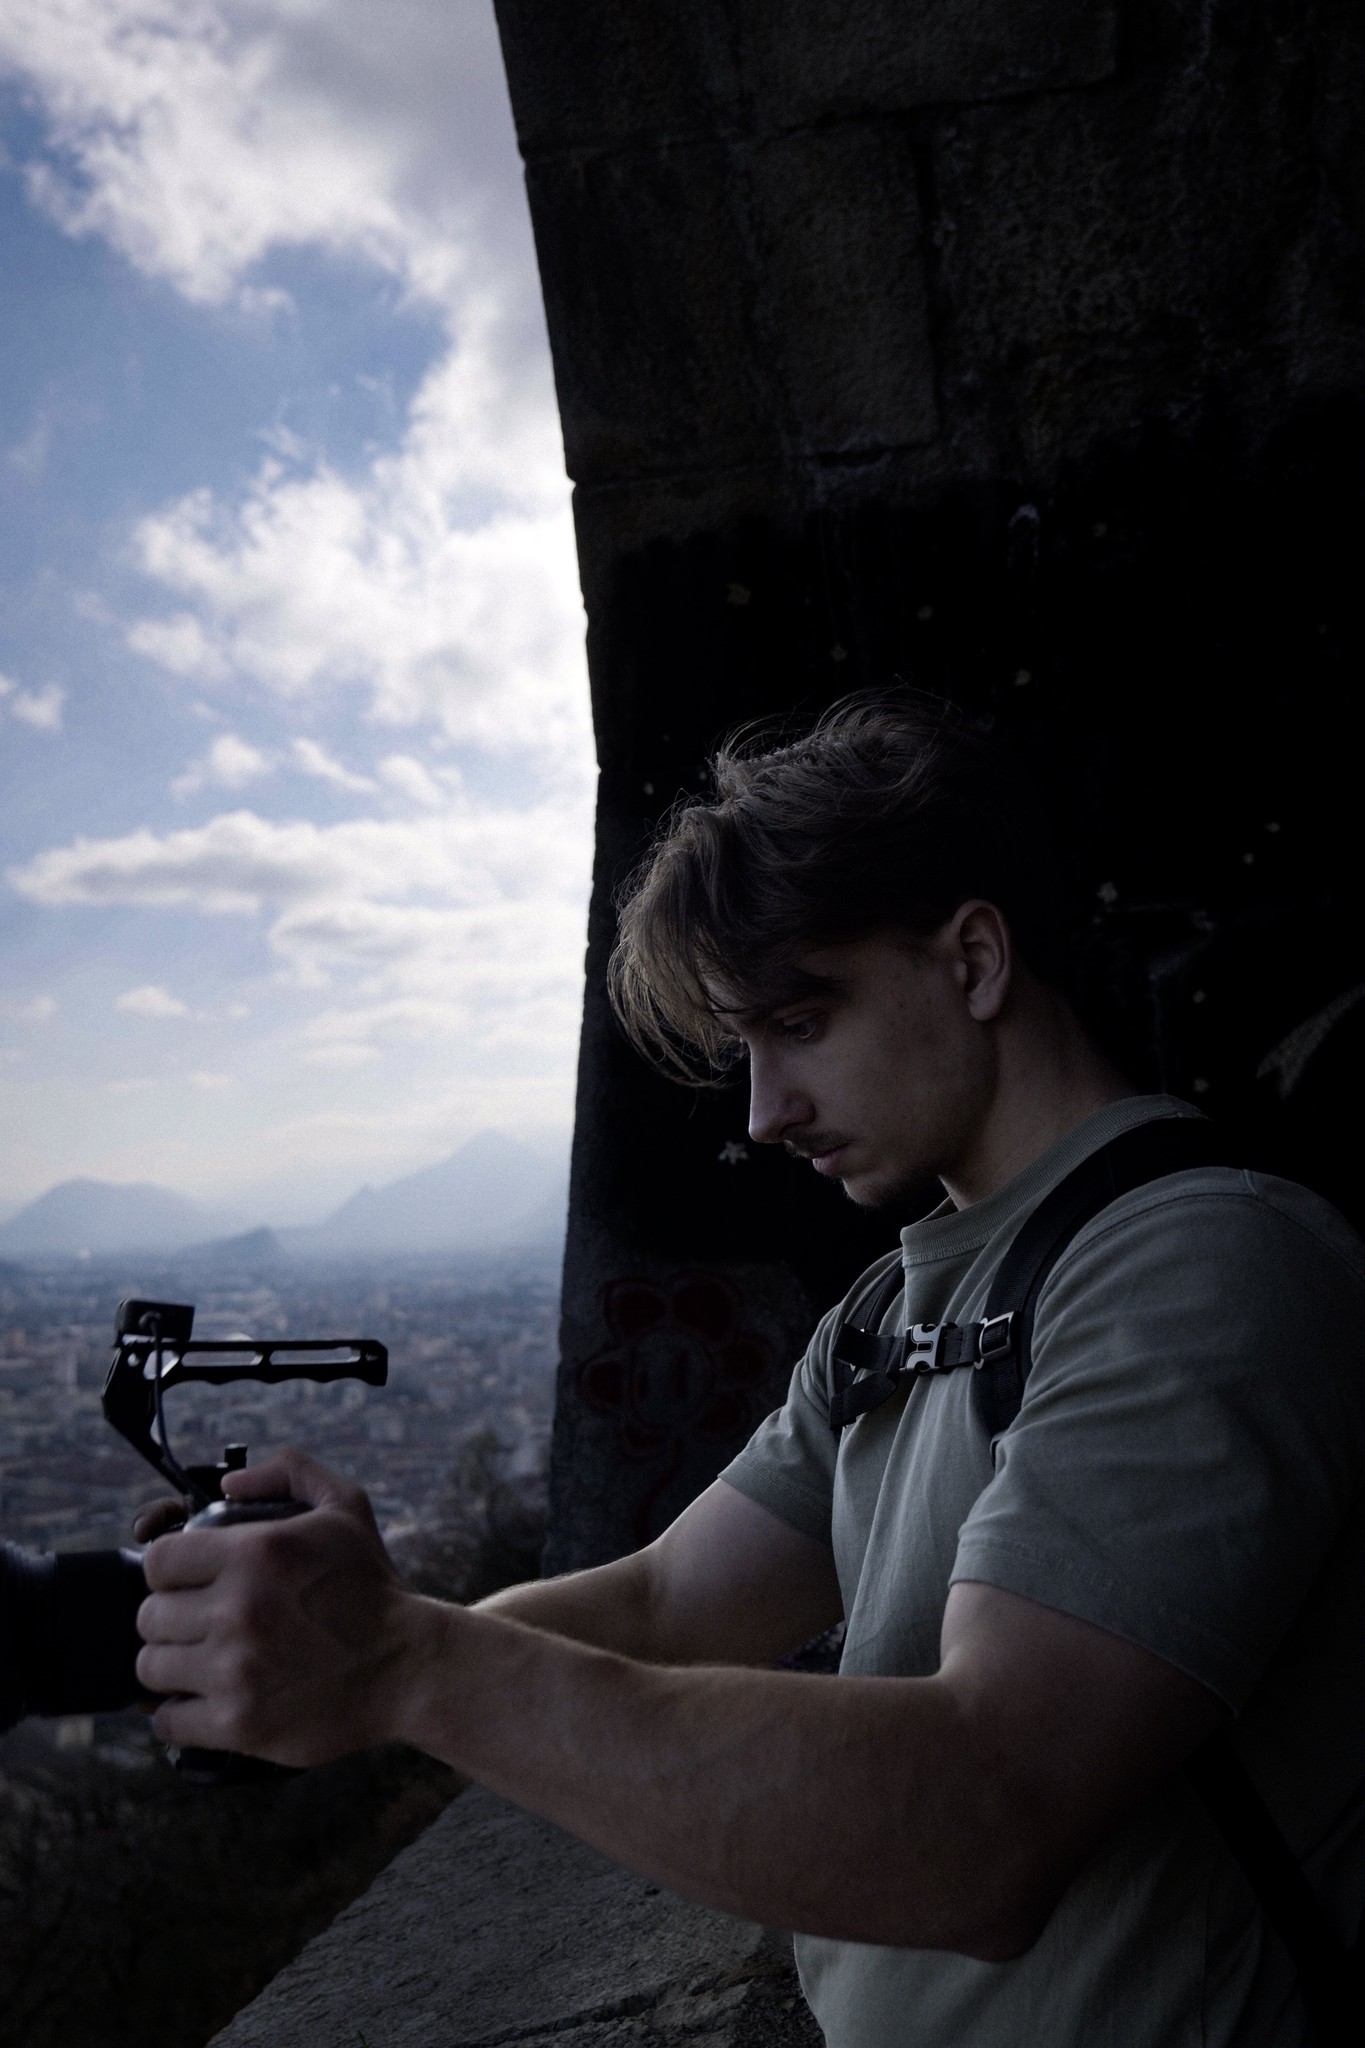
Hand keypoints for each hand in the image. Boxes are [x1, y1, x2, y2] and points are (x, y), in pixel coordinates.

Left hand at [136, 1448, 434, 1766]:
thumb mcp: (345, 1506)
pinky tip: (211, 1699)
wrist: (409, 1668)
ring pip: (150, 1668)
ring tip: (207, 1661)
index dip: (172, 1569)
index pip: (158, 1560)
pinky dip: (182, 1713)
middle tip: (206, 1623)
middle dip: (175, 1618)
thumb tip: (229, 1482)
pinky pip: (168, 1721)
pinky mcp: (239, 1725)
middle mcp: (238, 1610)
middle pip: (150, 1616)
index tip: (193, 1582)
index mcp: (255, 1552)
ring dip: (175, 1665)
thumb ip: (287, 1473)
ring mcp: (235, 1672)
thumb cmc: (372, 1588)